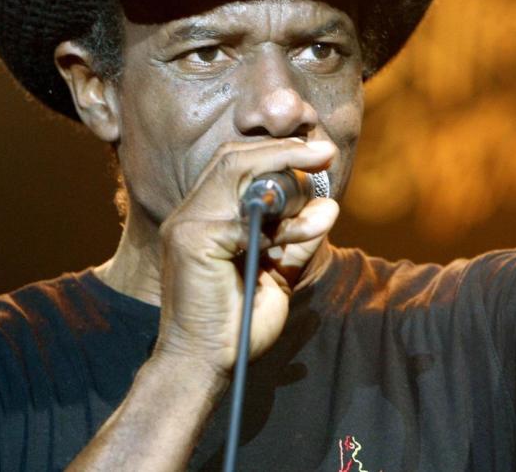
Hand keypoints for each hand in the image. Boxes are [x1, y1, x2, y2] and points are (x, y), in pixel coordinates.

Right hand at [153, 138, 337, 375]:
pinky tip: (307, 227)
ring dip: (286, 177)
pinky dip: (284, 219)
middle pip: (235, 156)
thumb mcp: (279, 269)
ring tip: (317, 187)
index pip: (237, 162)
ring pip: (238, 172)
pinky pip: (244, 213)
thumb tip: (328, 204)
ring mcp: (187, 224)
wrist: (207, 365)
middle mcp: (191, 213)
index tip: (320, 153)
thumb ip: (298, 236)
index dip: (279, 151)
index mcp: (206, 216)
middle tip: (325, 153)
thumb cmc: (240, 322)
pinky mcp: (192, 241)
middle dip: (285, 151)